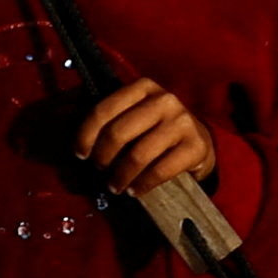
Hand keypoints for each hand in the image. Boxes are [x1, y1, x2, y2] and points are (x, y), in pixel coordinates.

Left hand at [73, 78, 217, 197]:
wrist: (198, 141)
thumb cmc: (157, 131)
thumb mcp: (135, 115)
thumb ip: (111, 120)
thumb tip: (79, 144)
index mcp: (143, 87)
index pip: (104, 110)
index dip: (86, 135)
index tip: (80, 153)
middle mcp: (164, 100)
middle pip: (118, 132)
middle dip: (103, 157)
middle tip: (100, 170)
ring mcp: (182, 122)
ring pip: (138, 154)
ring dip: (120, 176)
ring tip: (115, 186)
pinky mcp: (195, 146)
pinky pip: (160, 170)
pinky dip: (142, 184)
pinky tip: (135, 190)